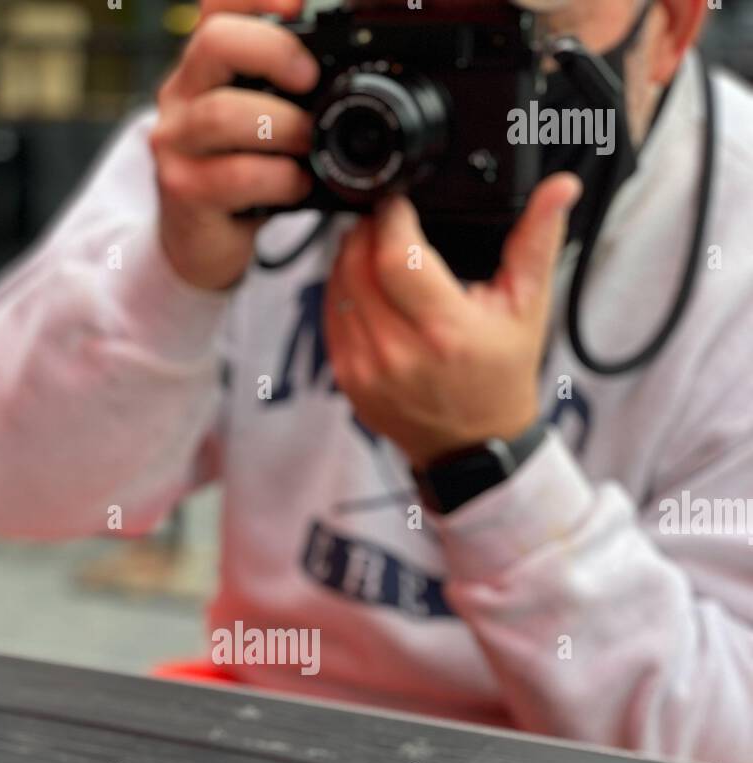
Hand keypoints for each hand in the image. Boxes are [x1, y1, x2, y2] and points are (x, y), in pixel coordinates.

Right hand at [150, 0, 319, 289]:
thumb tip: (356, 69)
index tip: (299, 5)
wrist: (202, 244)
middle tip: (310, 78)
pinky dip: (277, 179)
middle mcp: (180, 95)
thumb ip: (290, 93)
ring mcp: (175, 142)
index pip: (217, 7)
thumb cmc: (243, 179)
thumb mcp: (264, 126)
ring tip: (308, 143)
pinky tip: (295, 184)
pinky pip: (234, 175)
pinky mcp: (182, 189)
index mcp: (205, 68)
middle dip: (274, 51)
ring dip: (282, 126)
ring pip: (222, 113)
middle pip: (214, 43)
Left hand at [323, 175, 581, 466]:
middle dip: (365, 232)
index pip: (394, 257)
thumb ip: (537, 241)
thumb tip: (561, 188)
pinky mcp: (349, 381)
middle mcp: (400, 354)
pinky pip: (330, 319)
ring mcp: (368, 371)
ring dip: (348, 258)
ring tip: (373, 247)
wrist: (473, 445)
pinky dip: (340, 292)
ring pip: (337, 290)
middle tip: (382, 220)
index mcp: (445, 331)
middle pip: (356, 267)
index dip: (390, 218)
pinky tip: (363, 284)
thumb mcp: (527, 307)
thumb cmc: (502, 375)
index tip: (399, 203)